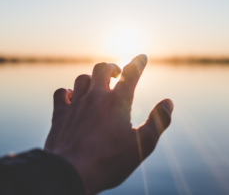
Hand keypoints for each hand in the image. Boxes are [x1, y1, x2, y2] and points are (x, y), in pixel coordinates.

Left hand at [44, 54, 173, 194]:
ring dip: (91, 79)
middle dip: (112, 67)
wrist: (71, 173)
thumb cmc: (110, 161)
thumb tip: (168, 102)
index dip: (138, 63)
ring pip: (82, 78)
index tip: (142, 57)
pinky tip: (72, 97)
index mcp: (117, 102)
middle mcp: (95, 97)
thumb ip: (158, 121)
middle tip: (117, 73)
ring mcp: (75, 104)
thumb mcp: (143, 145)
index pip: (130, 73)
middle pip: (102, 68)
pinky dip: (68, 92)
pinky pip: (61, 93)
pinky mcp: (60, 115)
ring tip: (97, 85)